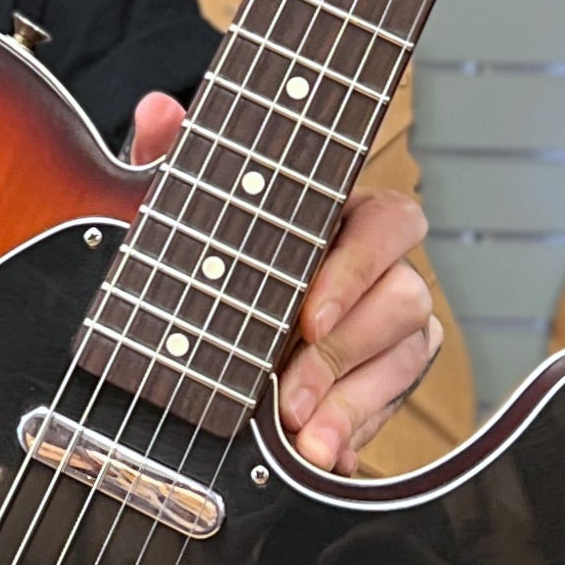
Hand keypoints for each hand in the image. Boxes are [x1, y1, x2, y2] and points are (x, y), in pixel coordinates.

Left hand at [130, 93, 440, 474]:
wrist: (194, 333)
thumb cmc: (200, 255)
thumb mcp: (174, 212)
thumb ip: (172, 163)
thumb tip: (158, 109)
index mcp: (344, 217)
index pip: (390, 222)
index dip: (358, 269)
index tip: (309, 318)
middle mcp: (379, 271)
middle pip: (404, 300)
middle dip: (344, 357)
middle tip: (286, 399)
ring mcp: (387, 331)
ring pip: (406, 359)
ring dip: (349, 404)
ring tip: (298, 438)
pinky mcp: (382, 386)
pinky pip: (390, 409)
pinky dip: (354, 434)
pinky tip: (321, 456)